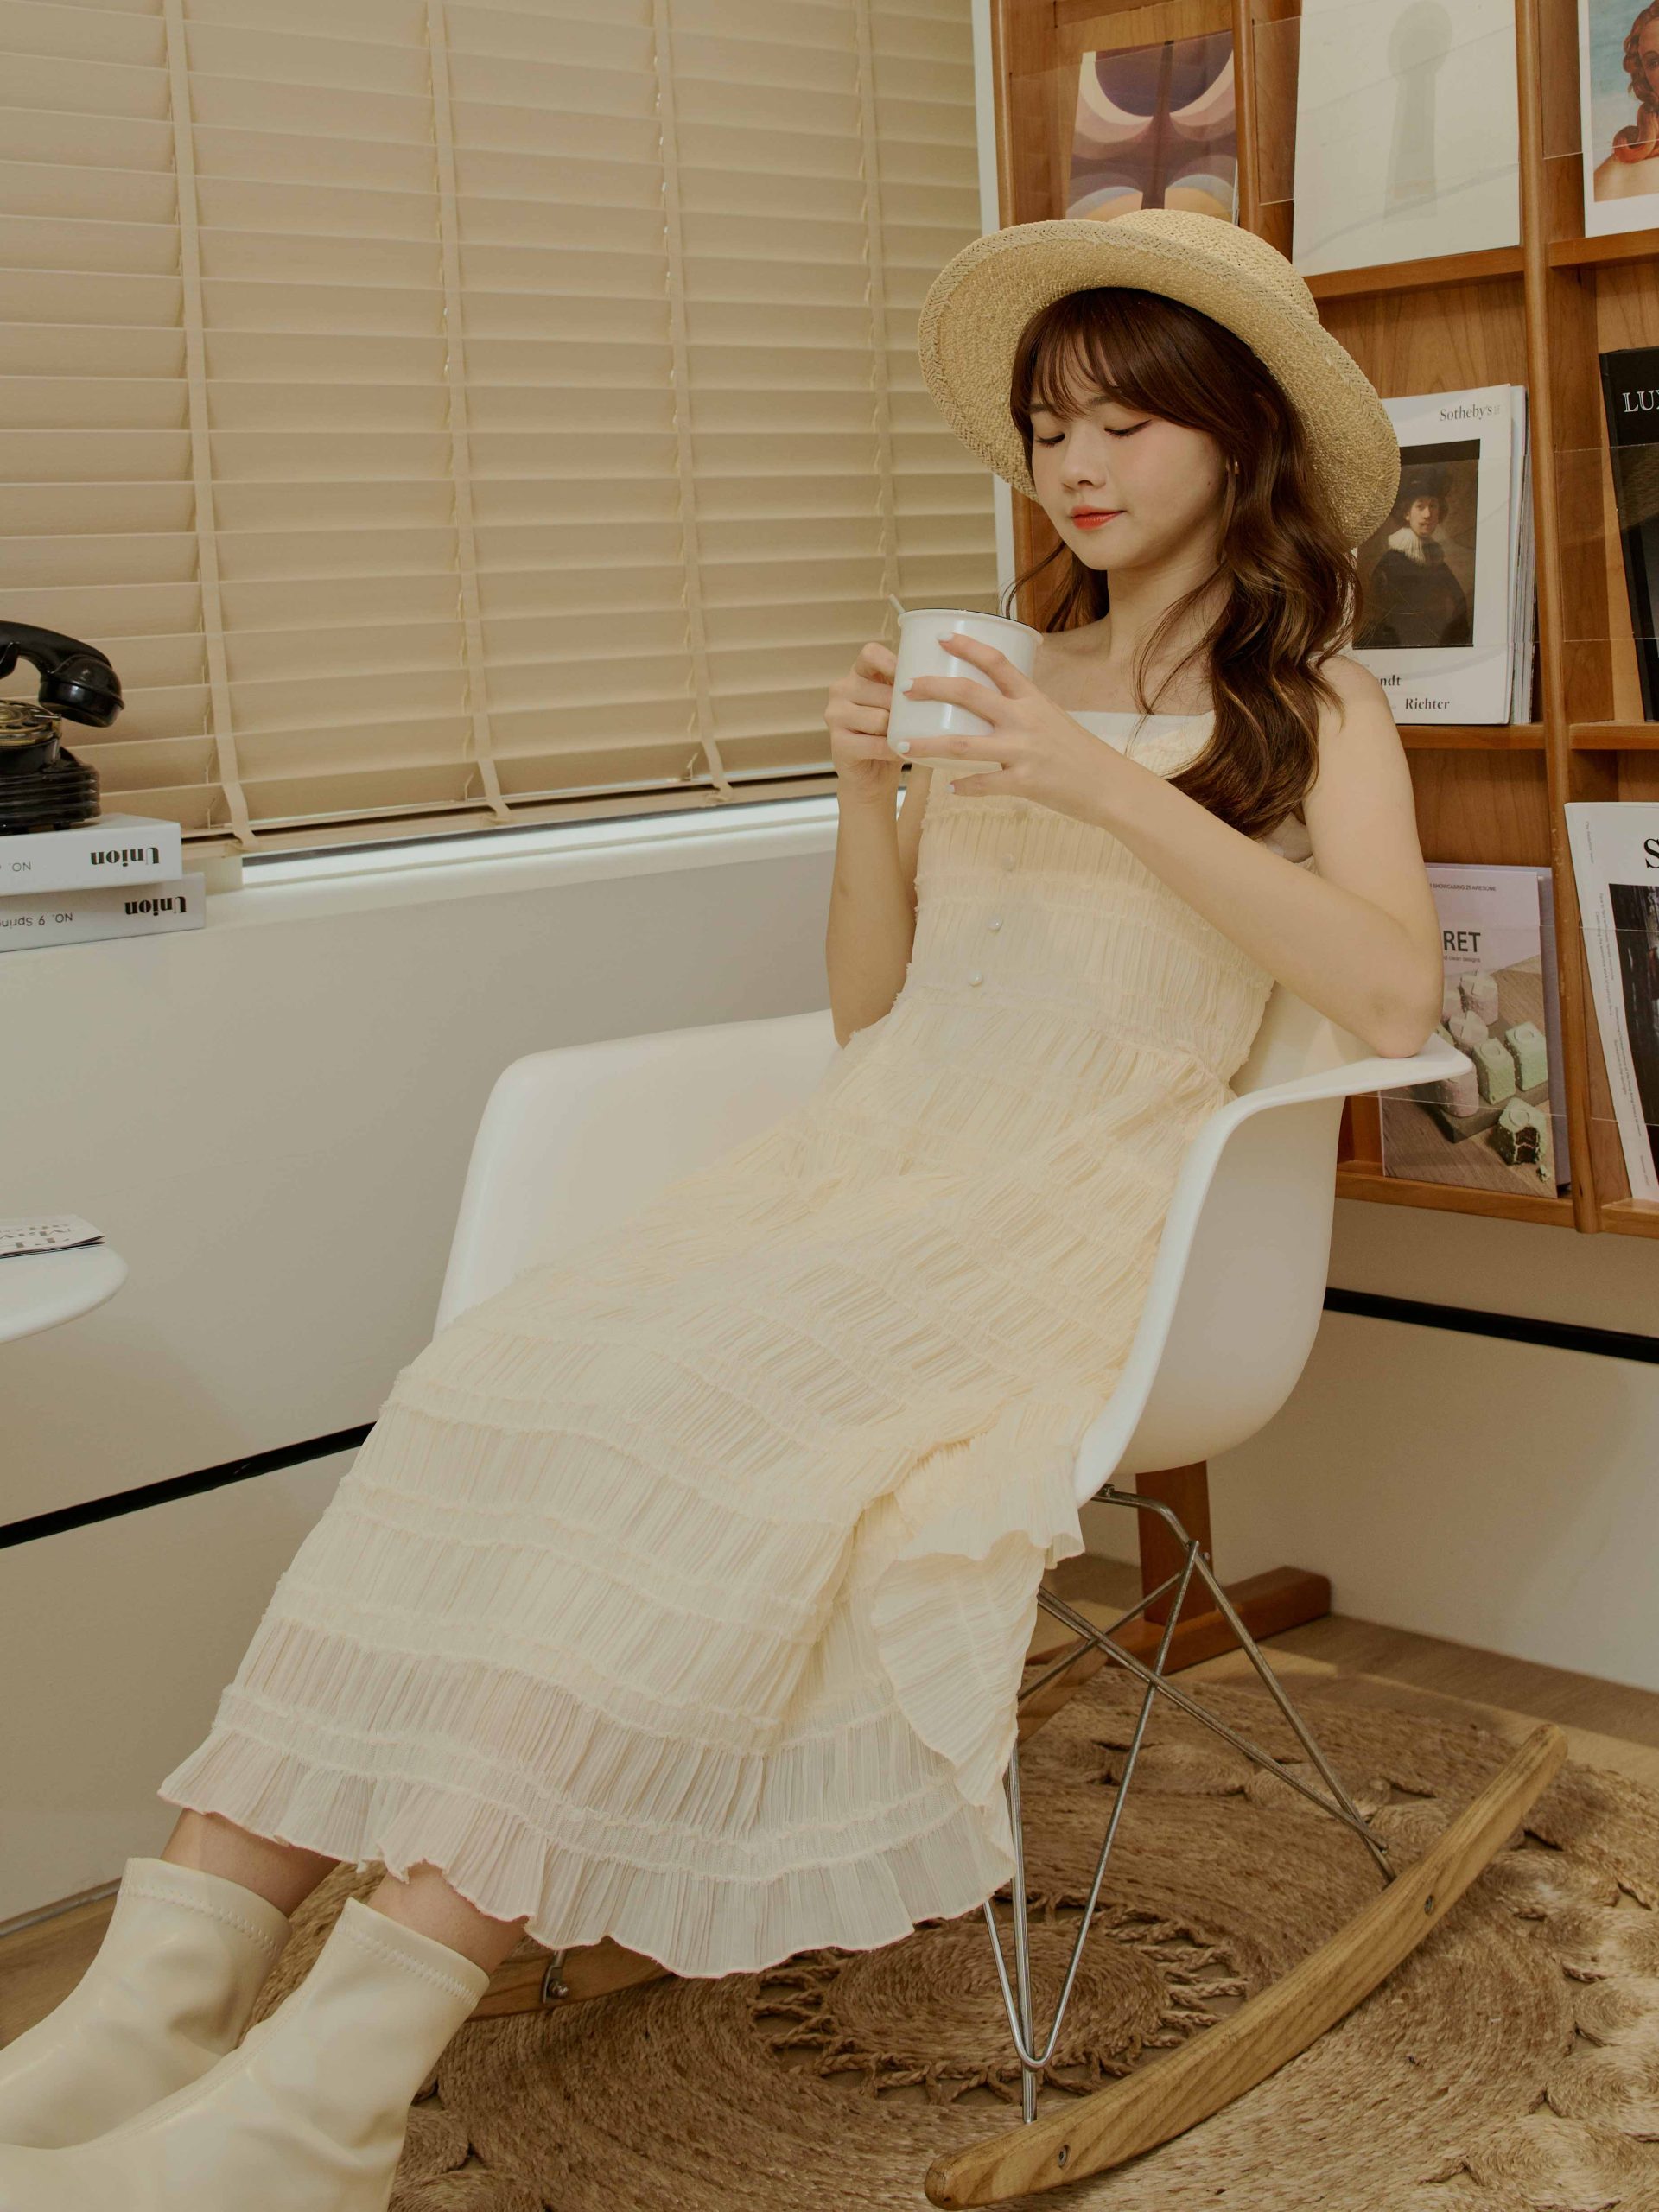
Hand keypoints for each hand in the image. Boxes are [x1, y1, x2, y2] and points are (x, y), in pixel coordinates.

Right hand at [824, 641, 904, 806]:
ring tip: (907, 738)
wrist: (872, 776)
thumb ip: (908, 688)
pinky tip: (902, 753)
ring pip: (880, 719)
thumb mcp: (899, 705)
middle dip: (904, 709)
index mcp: (857, 674)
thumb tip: (942, 677)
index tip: (914, 679)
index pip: (871, 654)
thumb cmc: (891, 734)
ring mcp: (835, 716)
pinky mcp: (837, 743)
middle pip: (881, 691)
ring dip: (899, 731)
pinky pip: (875, 744)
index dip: (893, 664)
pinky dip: (894, 751)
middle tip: (918, 721)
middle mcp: (841, 690)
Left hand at [897, 632, 1128, 826]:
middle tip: (905, 688)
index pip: (996, 662)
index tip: (941, 638)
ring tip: (902, 743)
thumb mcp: (1053, 718)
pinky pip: (984, 784)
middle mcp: (1025, 719)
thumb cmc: (1079, 752)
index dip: (966, 646)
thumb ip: (1022, 708)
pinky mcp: (1024, 782)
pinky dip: (962, 786)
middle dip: (932, 687)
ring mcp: (1023, 751)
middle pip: (969, 694)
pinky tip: (947, 786)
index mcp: (1033, 698)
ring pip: (962, 744)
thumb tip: (990, 701)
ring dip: (927, 744)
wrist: (1110, 785)